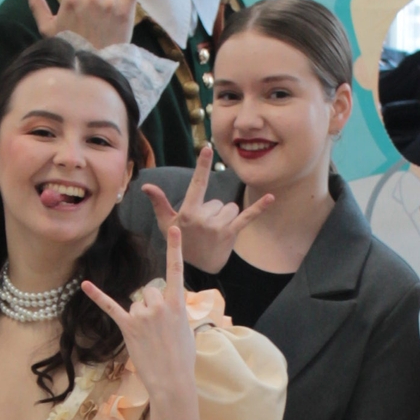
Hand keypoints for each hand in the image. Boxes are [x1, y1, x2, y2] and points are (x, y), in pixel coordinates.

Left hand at [82, 210, 197, 404]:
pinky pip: (111, 307)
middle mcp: (159, 305)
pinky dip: (97, 295)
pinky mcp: (128, 327)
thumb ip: (175, 314)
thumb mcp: (186, 330)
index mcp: (178, 304)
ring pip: (136, 304)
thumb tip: (166, 313)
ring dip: (139, 318)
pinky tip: (85, 285)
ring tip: (148, 338)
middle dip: (151, 307)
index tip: (173, 227)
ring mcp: (143, 316)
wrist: (172, 380)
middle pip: (150, 292)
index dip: (175, 248)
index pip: (176, 270)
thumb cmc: (182, 358)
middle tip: (158, 330)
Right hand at [145, 142, 270, 274]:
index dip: (202, 165)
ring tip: (214, 232)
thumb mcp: (165, 223)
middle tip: (203, 228)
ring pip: (229, 208)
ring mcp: (219, 226)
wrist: (195, 270)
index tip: (208, 149)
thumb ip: (159, 203)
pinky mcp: (231, 233)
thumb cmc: (179, 242)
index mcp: (189, 213)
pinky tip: (271, 197)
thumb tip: (147, 186)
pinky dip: (259, 207)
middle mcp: (204, 218)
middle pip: (216, 201)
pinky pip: (247, 217)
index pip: (197, 184)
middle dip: (211, 211)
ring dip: (224, 217)